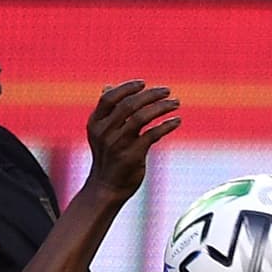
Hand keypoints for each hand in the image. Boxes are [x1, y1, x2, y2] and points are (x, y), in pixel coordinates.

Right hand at [85, 81, 180, 201]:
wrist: (106, 188)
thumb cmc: (108, 157)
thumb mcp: (101, 133)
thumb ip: (107, 111)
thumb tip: (108, 86)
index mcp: (95, 123)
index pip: (110, 98)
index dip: (127, 88)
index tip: (143, 84)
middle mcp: (105, 132)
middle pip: (129, 105)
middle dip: (151, 95)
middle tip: (167, 91)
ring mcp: (118, 144)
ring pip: (142, 117)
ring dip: (161, 107)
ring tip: (176, 103)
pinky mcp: (132, 156)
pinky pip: (152, 135)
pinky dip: (166, 126)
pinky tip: (176, 121)